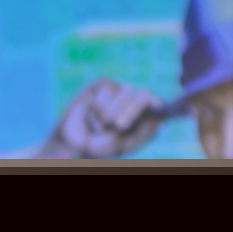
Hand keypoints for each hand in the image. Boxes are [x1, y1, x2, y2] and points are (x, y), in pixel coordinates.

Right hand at [39, 80, 164, 158]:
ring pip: (126, 91)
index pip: (156, 102)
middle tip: (119, 126)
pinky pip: (107, 89)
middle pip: (144, 94)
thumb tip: (159, 119)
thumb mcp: (125, 144)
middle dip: (132, 111)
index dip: (157, 101)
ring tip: (99, 125)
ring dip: (110, 113)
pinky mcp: (102, 85)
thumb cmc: (99, 146)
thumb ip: (144, 132)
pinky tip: (91, 115)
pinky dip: (99, 106)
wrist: (73, 145)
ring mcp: (118, 91)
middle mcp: (133, 100)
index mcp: (143, 115)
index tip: (157, 106)